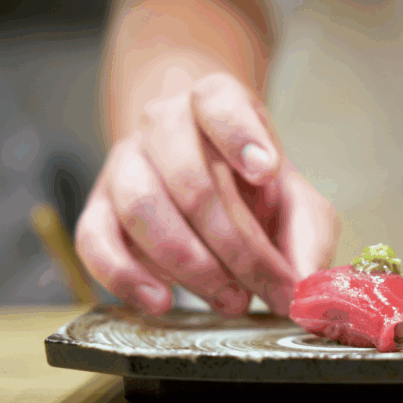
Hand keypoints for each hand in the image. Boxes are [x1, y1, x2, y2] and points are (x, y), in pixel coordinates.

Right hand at [76, 73, 339, 316]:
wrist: (206, 182)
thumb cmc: (255, 192)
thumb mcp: (297, 203)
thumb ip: (308, 239)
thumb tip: (305, 289)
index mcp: (216, 105)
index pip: (218, 101)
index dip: (240, 135)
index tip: (268, 172)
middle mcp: (164, 125)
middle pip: (189, 178)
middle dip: (234, 244)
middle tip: (266, 286)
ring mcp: (125, 164)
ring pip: (142, 208)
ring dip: (190, 265)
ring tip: (231, 300)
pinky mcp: (98, 208)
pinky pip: (94, 240)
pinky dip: (125, 276)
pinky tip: (161, 301)